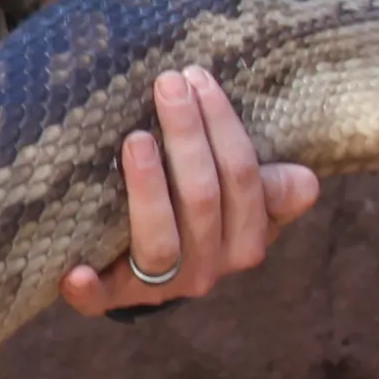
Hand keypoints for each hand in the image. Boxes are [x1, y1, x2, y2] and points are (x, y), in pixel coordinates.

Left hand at [61, 67, 319, 315]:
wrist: (151, 274)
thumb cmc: (198, 215)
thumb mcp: (240, 200)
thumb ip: (270, 189)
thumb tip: (307, 181)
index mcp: (246, 241)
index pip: (243, 178)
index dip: (223, 126)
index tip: (198, 79)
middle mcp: (209, 268)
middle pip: (202, 199)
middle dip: (186, 136)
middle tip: (168, 85)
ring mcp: (160, 286)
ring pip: (161, 242)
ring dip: (149, 189)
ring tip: (136, 140)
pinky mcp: (113, 299)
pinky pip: (101, 299)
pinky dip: (88, 290)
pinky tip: (72, 273)